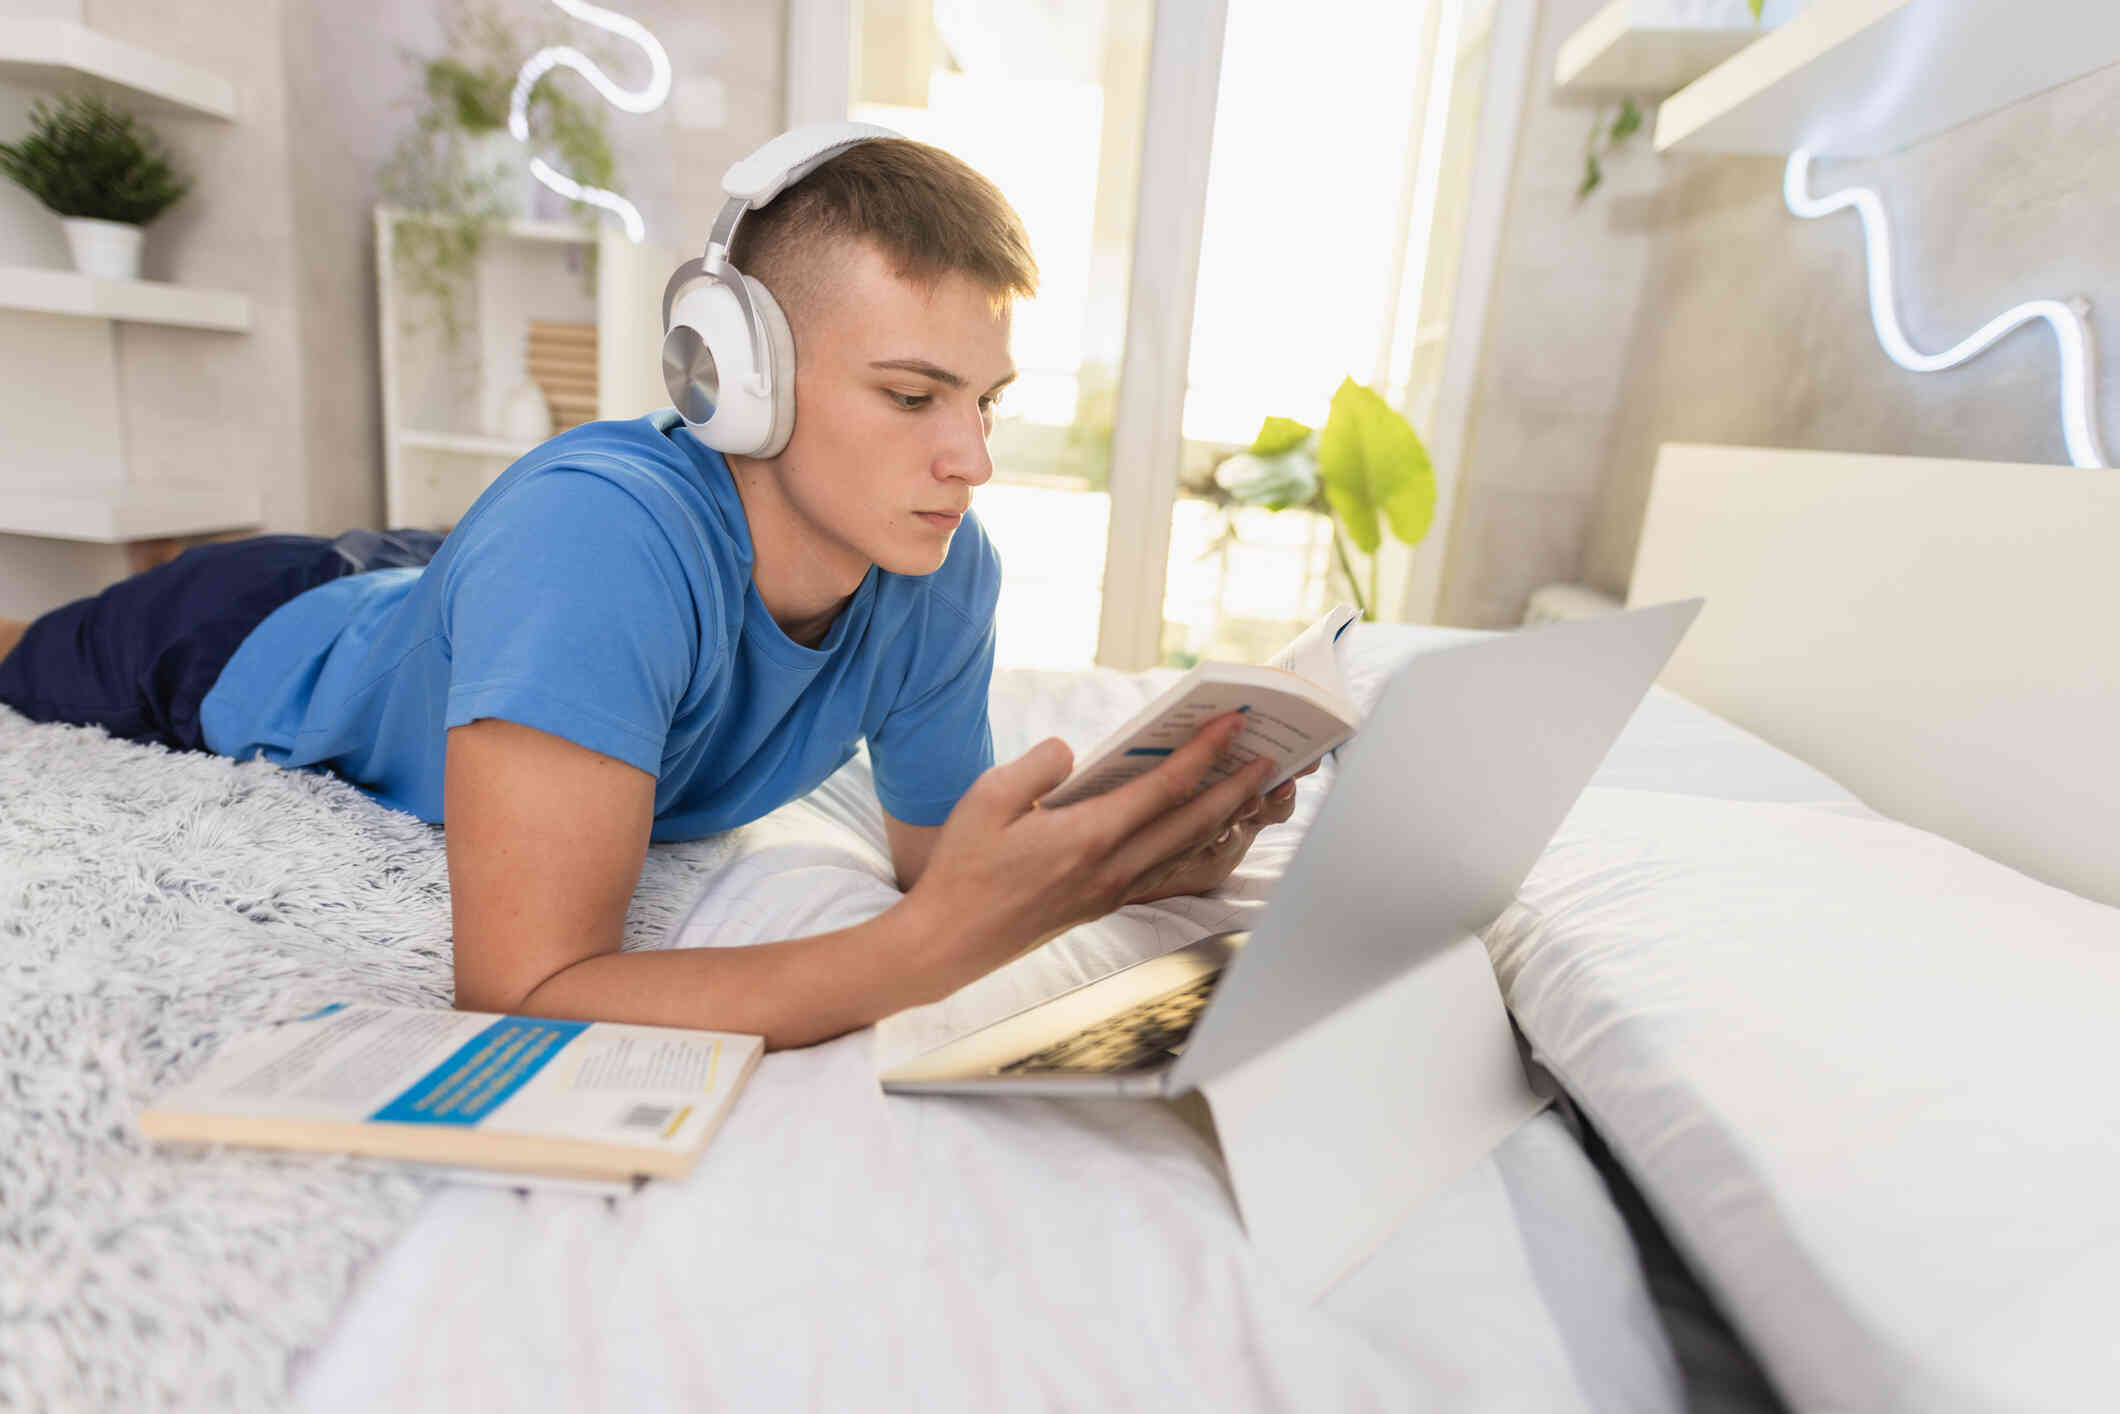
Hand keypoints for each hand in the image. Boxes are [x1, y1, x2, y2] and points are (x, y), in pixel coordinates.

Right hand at [898, 713, 1275, 998]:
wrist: (949, 941)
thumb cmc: (963, 868)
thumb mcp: (988, 797)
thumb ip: (1040, 765)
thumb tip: (1076, 754)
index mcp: (1088, 837)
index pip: (1164, 788)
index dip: (1205, 752)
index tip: (1234, 723)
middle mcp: (1112, 869)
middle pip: (1194, 824)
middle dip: (1237, 787)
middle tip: (1270, 756)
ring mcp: (1112, 891)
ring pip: (1186, 852)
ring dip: (1225, 819)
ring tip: (1251, 790)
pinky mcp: (1103, 904)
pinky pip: (1166, 871)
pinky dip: (1195, 846)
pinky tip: (1203, 832)